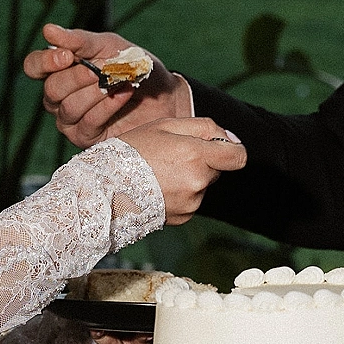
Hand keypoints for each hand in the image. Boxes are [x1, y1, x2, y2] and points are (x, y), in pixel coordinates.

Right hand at [23, 24, 192, 147]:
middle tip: (103, 68)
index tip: (67, 56)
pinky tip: (123, 94)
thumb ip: (80, 41)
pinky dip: (107, 106)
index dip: (44, 62)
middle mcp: (59, 98)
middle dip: (78, 77)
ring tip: (118, 80)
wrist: (163, 94)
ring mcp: (71, 121)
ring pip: (69, 108)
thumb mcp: (109, 46)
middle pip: (52, 89)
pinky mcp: (87, 139)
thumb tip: (49, 32)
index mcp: (60, 72)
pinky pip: (88, 122)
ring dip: (96, 91)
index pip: (34, 67)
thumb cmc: (133, 67)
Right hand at [120, 117, 245, 224]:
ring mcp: (192, 202)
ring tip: (160, 174)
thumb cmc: (132, 151)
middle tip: (171, 156)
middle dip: (202, 161)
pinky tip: (159, 188)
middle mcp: (198, 181)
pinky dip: (181, 194)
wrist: (105, 187)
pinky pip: (191, 201)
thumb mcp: (165, 125)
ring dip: (189, 178)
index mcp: (196, 154)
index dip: (232, 149)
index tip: (221, 147)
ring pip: (202, 185)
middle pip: (217, 169)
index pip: (238, 156)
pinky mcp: (184, 217)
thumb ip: (204, 127)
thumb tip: (231, 138)